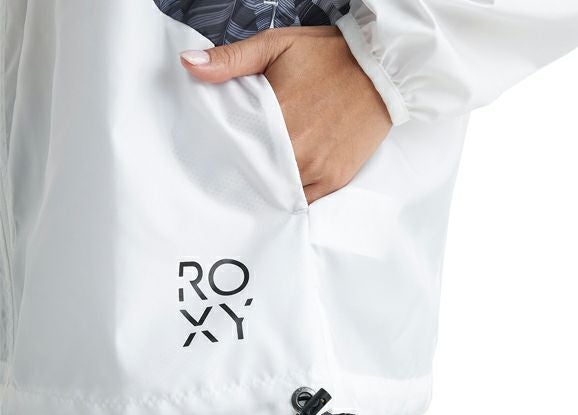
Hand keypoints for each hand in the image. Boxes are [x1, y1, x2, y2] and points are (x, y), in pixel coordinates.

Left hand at [180, 26, 391, 204]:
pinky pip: (304, 200)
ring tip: (256, 177)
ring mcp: (318, 168)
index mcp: (277, 117)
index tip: (214, 157)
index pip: (236, 149)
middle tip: (232, 170)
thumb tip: (189, 65)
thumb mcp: (276, 45)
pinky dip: (290, 195)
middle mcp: (297, 149)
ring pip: (278, 191)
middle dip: (243, 173)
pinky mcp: (336, 178)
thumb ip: (231, 60)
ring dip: (266, 186)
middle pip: (255, 175)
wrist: (382, 69)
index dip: (223, 155)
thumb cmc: (328, 56)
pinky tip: (281, 186)